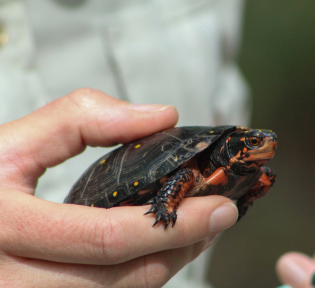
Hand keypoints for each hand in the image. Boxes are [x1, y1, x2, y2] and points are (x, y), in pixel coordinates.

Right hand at [0, 89, 237, 286]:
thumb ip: (84, 118)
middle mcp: (12, 281)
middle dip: (181, 250)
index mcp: (5, 229)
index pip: (109, 237)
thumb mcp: (14, 141)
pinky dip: (136, 280)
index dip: (174, 224)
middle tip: (217, 220)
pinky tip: (154, 253)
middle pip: (120, 280)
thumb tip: (160, 116)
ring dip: (164, 267)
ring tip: (194, 234)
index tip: (220, 207)